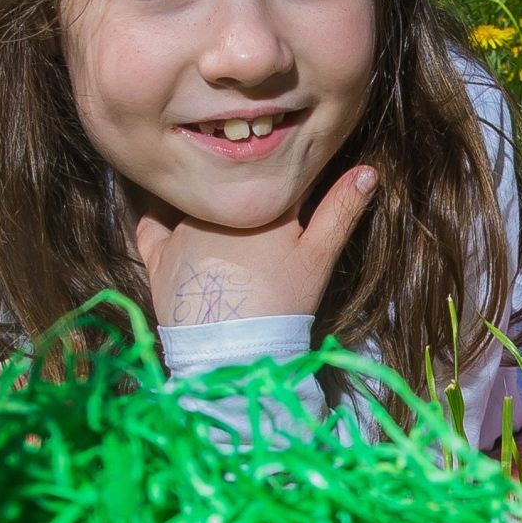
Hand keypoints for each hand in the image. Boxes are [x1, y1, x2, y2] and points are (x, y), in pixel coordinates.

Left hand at [132, 164, 378, 325]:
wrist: (233, 353)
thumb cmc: (281, 303)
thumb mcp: (319, 258)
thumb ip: (341, 211)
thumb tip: (370, 169)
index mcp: (259, 203)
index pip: (278, 181)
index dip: (288, 185)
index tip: (295, 193)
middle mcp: (216, 206)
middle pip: (234, 192)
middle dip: (246, 198)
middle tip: (259, 226)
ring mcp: (183, 229)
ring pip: (197, 203)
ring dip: (208, 207)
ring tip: (223, 228)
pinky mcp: (158, 255)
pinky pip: (151, 226)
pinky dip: (158, 218)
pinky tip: (166, 216)